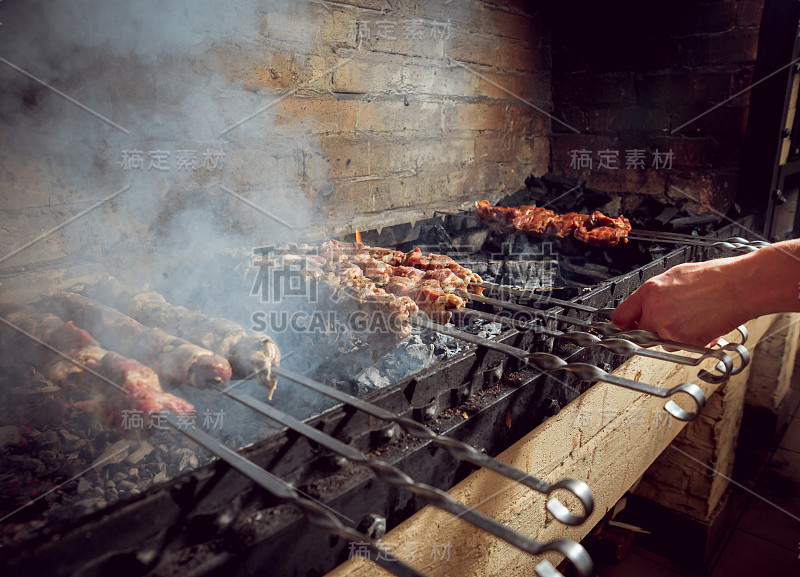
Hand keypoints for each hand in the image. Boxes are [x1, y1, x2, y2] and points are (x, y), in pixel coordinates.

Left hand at [611, 258, 751, 346]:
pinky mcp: (685, 341)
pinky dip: (688, 341)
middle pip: (638, 335)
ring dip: (671, 337)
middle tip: (665, 325)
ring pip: (661, 342)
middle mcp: (654, 311)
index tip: (627, 327)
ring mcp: (669, 328)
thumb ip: (655, 294)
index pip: (620, 317)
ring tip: (692, 318)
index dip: (624, 324)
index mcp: (649, 292)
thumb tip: (645, 304)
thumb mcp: (674, 276)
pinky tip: (701, 325)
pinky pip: (680, 347)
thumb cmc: (713, 277)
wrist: (739, 286)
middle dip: (649, 332)